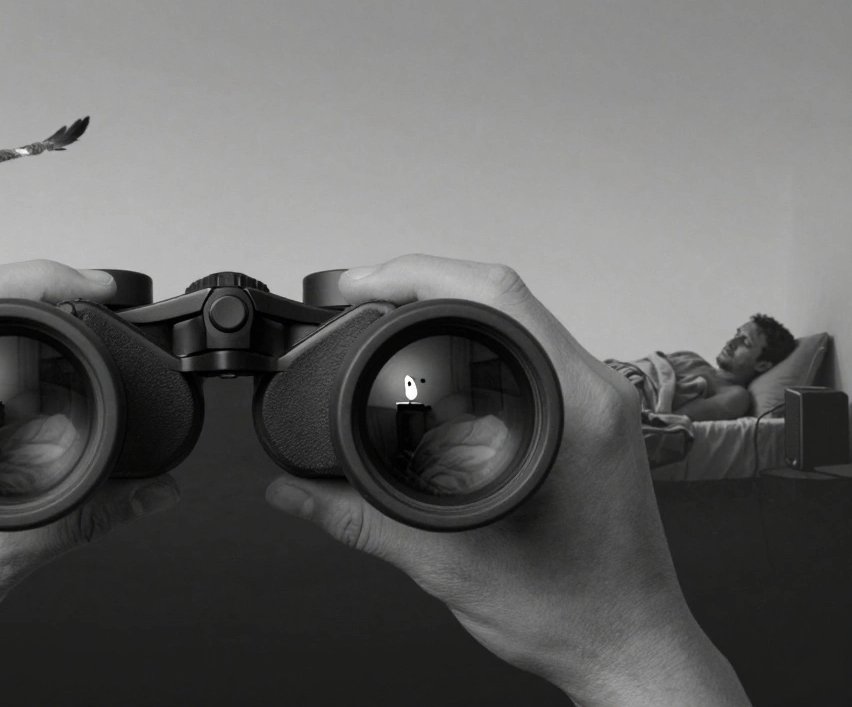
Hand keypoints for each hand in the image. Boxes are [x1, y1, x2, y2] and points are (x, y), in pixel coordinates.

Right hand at [265, 255, 748, 705]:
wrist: (630, 650)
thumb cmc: (577, 612)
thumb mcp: (450, 563)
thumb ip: (360, 522)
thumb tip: (295, 491)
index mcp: (576, 408)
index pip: (496, 295)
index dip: (415, 273)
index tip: (359, 284)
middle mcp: (595, 392)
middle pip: (502, 296)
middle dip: (418, 288)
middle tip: (355, 298)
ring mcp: (595, 405)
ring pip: (515, 324)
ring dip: (446, 318)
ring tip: (385, 327)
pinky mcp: (587, 423)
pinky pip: (526, 359)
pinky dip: (471, 354)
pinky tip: (434, 375)